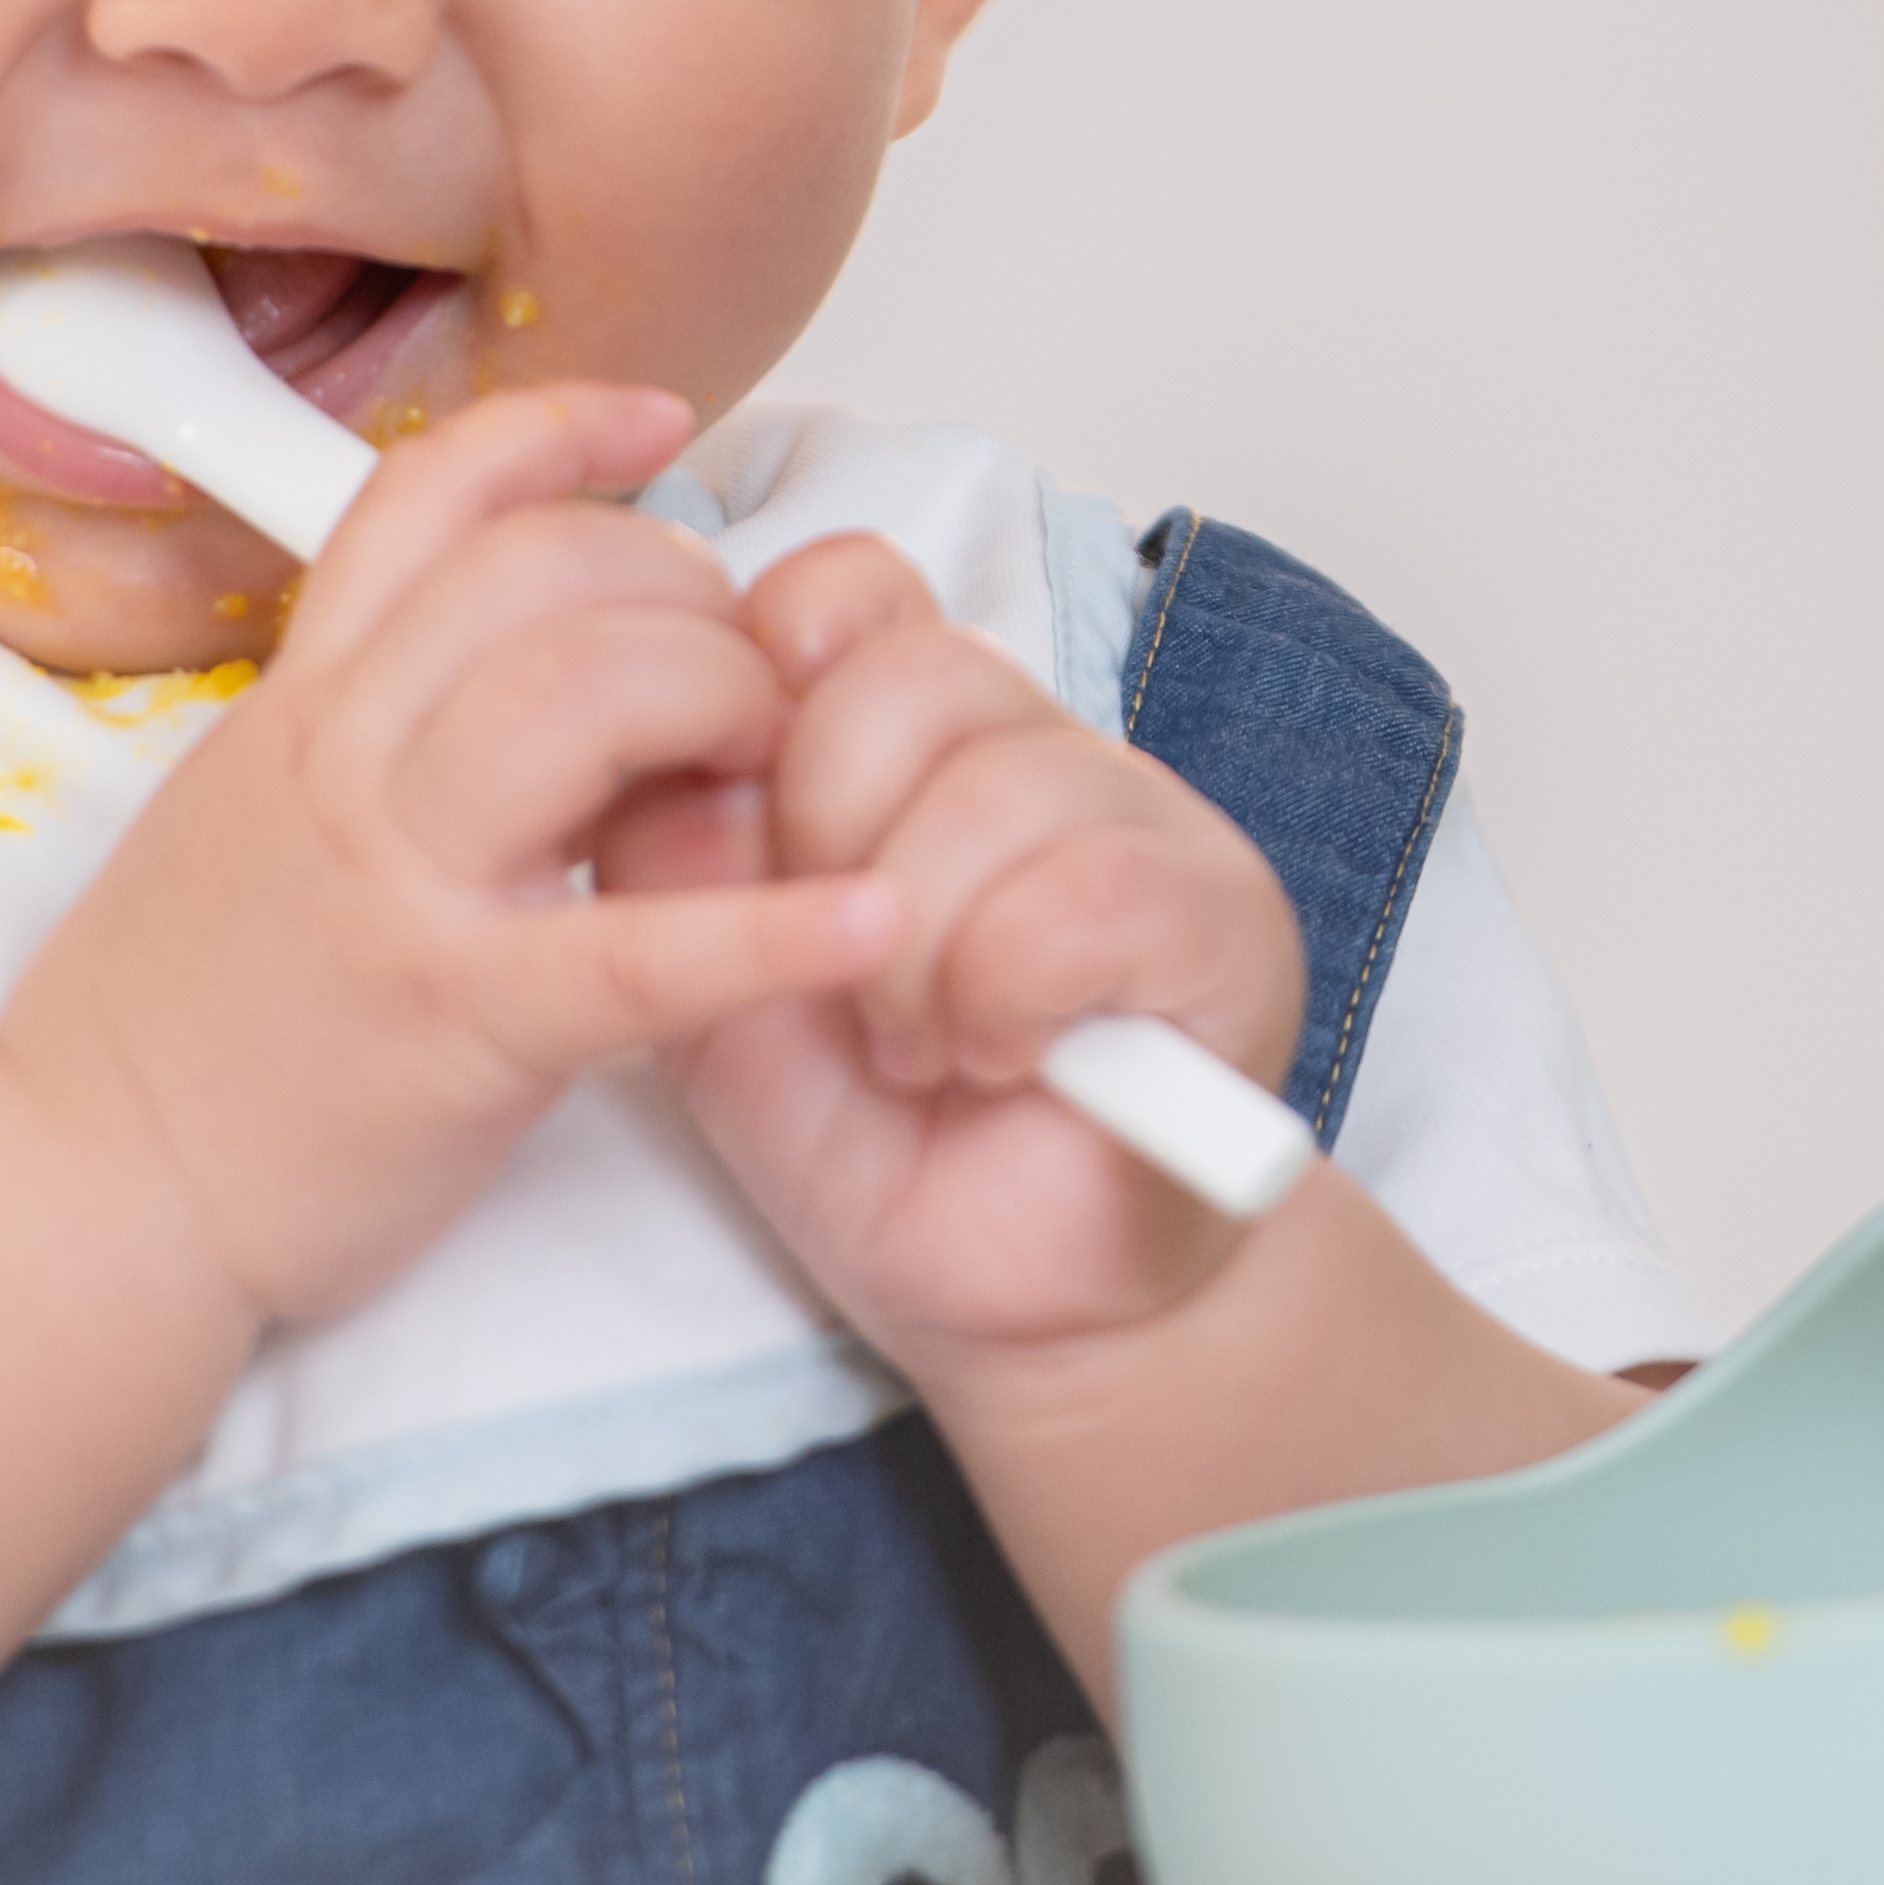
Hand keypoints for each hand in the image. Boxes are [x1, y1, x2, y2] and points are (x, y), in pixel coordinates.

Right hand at [0, 383, 895, 1348]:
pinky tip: (875, 917)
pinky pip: (638, 951)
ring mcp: (397, 884)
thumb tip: (505, 666)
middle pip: (545, 571)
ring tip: (781, 764)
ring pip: (585, 691)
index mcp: (300, 705)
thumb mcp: (239, 815)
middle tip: (745, 676)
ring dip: (727, 695)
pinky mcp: (458, 1024)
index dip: (560, 433)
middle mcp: (343, 760)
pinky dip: (774, 929)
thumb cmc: (176, 1021)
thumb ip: (362, 729)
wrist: (78, 1191)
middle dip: (687, 590)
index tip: (665, 426)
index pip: (430, 499)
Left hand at [650, 529, 1314, 1364]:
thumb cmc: (872, 1133)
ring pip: (998, 785)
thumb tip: (662, 741)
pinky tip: (1003, 1060)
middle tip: (850, 989)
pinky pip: (1082, 896)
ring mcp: (1145, 818)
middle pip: (908, 676)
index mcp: (915, 732)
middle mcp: (1037, 743)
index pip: (842, 590)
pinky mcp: (1221, 919)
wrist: (1004, 1294)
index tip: (757, 846)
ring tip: (923, 1049)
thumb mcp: (722, 978)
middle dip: (833, 848)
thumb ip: (680, 849)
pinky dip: (1008, 997)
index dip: (769, 693)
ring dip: (922, 955)